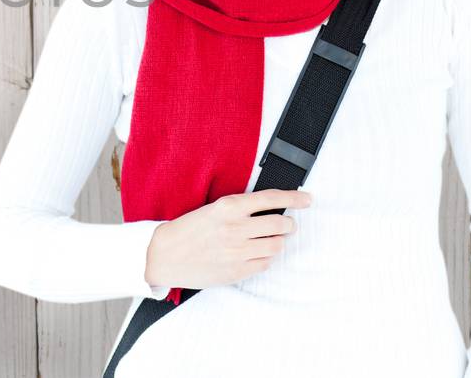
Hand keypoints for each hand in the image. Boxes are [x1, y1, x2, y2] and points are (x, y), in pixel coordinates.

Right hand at [142, 188, 311, 289]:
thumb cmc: (187, 230)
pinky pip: (265, 264)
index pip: (271, 199)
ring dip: (276, 243)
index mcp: (228, 207)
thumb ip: (240, 210)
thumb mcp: (212, 210)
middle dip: (288, 225)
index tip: (307, 200)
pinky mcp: (237, 271)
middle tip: (286, 225)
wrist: (164, 255)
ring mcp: (237, 251)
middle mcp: (236, 228)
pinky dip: (264, 258)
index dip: (294, 199)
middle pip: (280, 225)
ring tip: (266, 241)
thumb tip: (271, 211)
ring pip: (276, 246)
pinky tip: (253, 254)